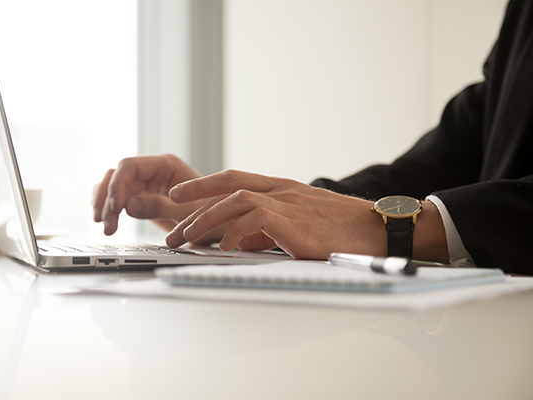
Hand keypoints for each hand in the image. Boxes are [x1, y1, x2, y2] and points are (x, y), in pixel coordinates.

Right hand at [92, 154, 221, 241]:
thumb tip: (129, 205)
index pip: (129, 166)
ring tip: (106, 227)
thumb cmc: (213, 214)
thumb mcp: (187, 214)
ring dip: (104, 205)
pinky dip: (109, 208)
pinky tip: (106, 222)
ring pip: (113, 186)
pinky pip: (118, 197)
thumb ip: (159, 207)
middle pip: (117, 176)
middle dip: (107, 199)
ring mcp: (147, 183)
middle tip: (107, 224)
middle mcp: (153, 171)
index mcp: (166, 165)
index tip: (115, 207)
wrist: (222, 223)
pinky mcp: (143, 197)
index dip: (117, 185)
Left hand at [164, 170, 388, 259]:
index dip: (202, 184)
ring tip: (185, 238)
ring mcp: (289, 204)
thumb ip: (274, 223)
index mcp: (282, 188)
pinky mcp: (297, 223)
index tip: (179, 194)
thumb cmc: (346, 229)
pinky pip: (255, 220)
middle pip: (227, 187)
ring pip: (235, 200)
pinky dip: (234, 232)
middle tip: (173, 229)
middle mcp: (282, 190)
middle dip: (194, 207)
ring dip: (205, 219)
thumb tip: (245, 239)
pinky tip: (223, 247)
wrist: (381, 229)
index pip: (233, 177)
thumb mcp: (305, 219)